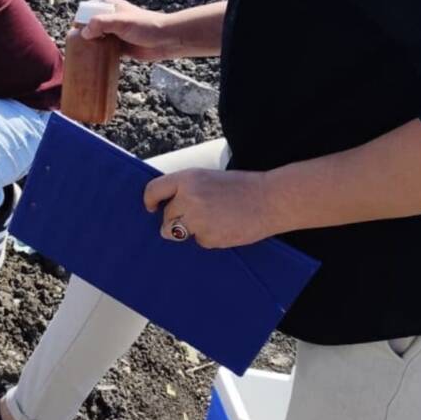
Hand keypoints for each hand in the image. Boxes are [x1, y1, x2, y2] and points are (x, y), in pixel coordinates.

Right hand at [81, 0, 176, 61]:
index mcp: (110, 7)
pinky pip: (105, 51)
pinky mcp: (121, 47)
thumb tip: (83, 33)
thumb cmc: (146, 26)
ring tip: (80, 55)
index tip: (73, 30)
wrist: (166, 40)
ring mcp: (116, 34)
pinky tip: (93, 62)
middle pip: (91, 25)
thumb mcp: (121, 21)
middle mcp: (111, 19)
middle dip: (82, 34)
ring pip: (98, 39)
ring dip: (90, 46)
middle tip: (74, 45)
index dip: (79, 18)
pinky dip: (99, 55)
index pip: (88, 9)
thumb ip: (101, 24)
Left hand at [143, 168, 278, 248]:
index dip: (150, 201)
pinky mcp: (209, 237)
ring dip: (190, 230)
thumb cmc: (241, 187)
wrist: (270, 200)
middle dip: (177, 218)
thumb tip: (166, 207)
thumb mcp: (208, 178)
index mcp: (187, 179)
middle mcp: (188, 198)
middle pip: (167, 216)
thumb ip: (186, 189)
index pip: (154, 190)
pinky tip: (225, 227)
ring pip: (178, 232)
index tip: (151, 208)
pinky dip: (209, 238)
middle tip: (199, 214)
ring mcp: (198, 219)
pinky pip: (199, 241)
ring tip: (212, 220)